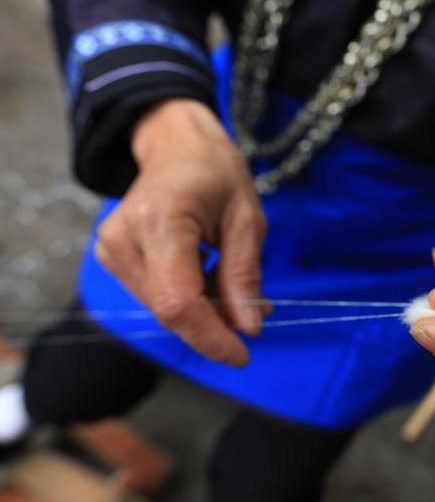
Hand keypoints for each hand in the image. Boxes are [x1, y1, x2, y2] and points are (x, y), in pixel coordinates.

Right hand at [95, 99, 266, 366]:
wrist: (176, 146)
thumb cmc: (216, 173)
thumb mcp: (247, 220)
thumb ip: (244, 275)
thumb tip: (248, 328)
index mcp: (160, 221)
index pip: (178, 301)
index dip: (210, 337)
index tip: (242, 354)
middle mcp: (123, 238)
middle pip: (170, 310)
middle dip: (215, 324)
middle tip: (256, 313)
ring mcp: (111, 249)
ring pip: (163, 307)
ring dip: (205, 311)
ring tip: (236, 287)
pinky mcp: (112, 257)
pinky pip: (156, 295)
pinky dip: (189, 299)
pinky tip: (211, 278)